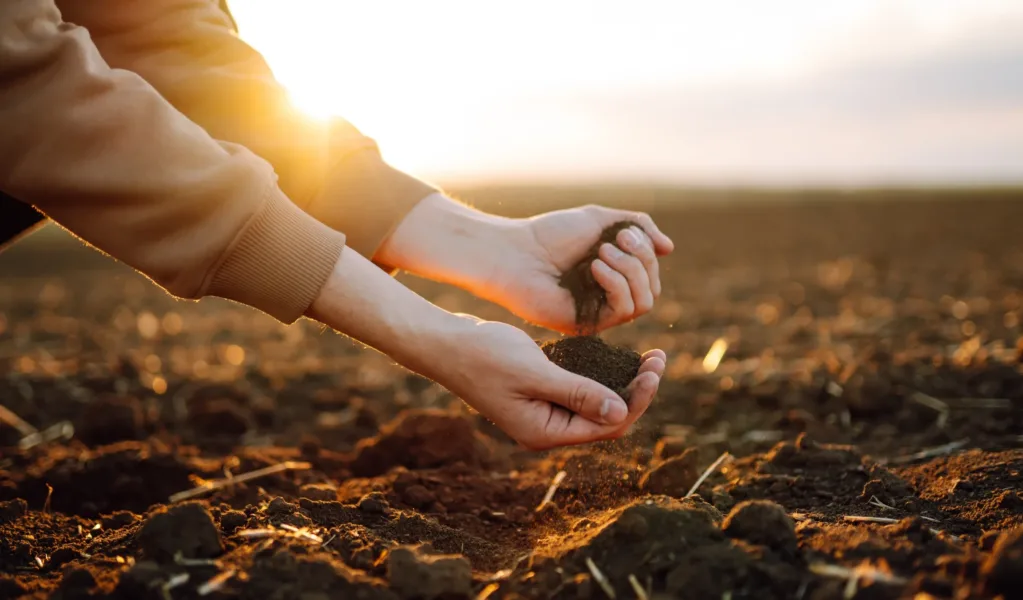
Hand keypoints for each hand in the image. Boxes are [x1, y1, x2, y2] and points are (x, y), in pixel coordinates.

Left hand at [376, 195, 673, 333]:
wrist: (514, 252)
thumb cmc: (550, 234)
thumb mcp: (601, 219)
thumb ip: (638, 226)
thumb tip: (669, 248)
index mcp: (613, 274)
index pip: (651, 273)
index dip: (646, 252)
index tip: (623, 231)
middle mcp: (608, 296)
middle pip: (652, 288)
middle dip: (641, 260)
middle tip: (615, 241)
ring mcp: (598, 313)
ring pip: (644, 302)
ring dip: (630, 271)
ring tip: (601, 253)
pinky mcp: (587, 325)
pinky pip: (622, 311)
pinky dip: (616, 285)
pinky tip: (595, 267)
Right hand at [432, 318, 665, 448]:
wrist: (446, 344)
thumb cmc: (484, 356)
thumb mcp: (535, 372)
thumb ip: (577, 393)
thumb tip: (621, 412)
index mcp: (545, 432)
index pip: (607, 425)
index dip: (637, 400)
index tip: (654, 368)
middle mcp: (548, 429)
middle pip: (607, 419)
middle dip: (636, 391)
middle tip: (658, 358)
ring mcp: (544, 412)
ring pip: (596, 404)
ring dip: (623, 383)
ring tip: (649, 357)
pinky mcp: (541, 394)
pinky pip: (581, 391)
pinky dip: (602, 376)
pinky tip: (618, 357)